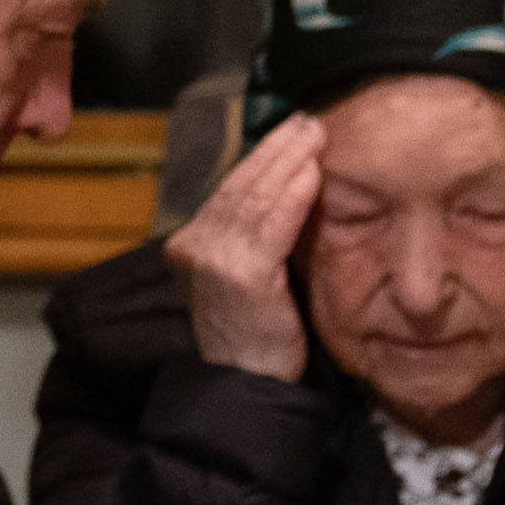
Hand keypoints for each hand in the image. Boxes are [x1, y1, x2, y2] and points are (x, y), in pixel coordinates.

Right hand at [170, 113, 322, 378]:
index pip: (228, 190)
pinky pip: (271, 226)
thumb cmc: (256, 334)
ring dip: (289, 161)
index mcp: (190, 245)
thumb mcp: (245, 278)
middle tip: (307, 122)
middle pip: (239, 185)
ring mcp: (214, 260)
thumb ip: (253, 239)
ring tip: (314, 135)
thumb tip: (287, 191)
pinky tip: (311, 173)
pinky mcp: (241, 276)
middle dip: (276, 149)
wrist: (248, 383)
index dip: (261, 158)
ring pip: (254, 198)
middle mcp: (194, 247)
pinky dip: (293, 196)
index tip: (291, 134)